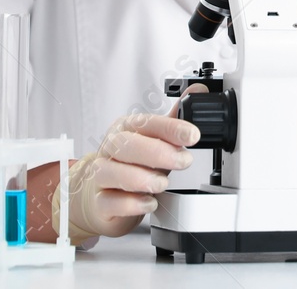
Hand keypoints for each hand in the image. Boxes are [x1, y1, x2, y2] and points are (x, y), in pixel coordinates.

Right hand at [59, 87, 202, 241]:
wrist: (105, 195)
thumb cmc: (133, 163)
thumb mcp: (155, 140)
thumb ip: (175, 120)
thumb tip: (198, 92)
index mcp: (126, 128)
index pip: (146, 123)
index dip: (171, 128)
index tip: (193, 135)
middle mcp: (111, 149)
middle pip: (125, 144)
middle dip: (157, 152)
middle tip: (183, 161)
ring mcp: (101, 175)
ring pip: (111, 171)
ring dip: (140, 178)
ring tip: (162, 183)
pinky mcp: (99, 201)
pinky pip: (108, 201)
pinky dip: (130, 204)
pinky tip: (148, 202)